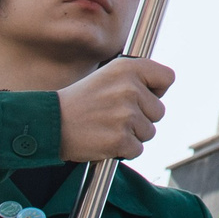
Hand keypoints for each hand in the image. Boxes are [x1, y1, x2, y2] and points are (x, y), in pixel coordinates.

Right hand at [57, 57, 172, 161]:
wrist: (50, 123)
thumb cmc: (81, 101)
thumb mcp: (108, 75)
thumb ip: (136, 78)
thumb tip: (161, 90)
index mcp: (128, 68)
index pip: (168, 77)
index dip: (157, 90)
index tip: (142, 96)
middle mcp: (130, 88)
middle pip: (159, 111)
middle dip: (142, 117)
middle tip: (114, 115)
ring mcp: (126, 115)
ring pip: (149, 132)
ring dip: (132, 134)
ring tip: (107, 126)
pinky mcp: (120, 139)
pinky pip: (137, 149)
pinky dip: (123, 150)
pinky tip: (104, 139)